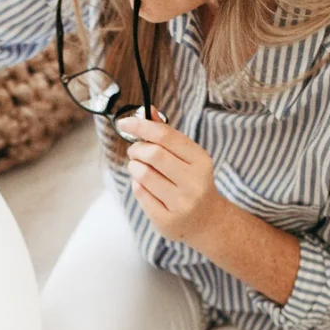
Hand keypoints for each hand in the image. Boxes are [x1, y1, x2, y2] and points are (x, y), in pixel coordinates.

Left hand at [116, 107, 228, 248]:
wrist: (206, 221)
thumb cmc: (191, 180)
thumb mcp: (186, 156)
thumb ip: (166, 134)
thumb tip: (147, 109)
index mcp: (200, 160)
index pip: (165, 135)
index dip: (141, 125)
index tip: (124, 122)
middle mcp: (194, 182)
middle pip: (152, 154)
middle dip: (136, 149)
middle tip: (135, 151)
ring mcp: (181, 203)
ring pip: (143, 174)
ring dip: (134, 166)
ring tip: (139, 168)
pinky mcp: (167, 220)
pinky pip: (140, 193)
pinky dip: (137, 184)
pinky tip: (146, 186)